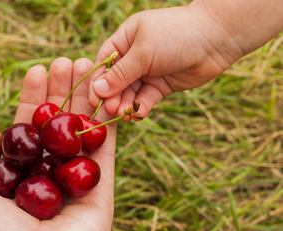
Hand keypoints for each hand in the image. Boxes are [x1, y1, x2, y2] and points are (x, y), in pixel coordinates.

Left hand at [0, 57, 116, 230]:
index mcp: (19, 175)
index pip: (30, 129)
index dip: (34, 99)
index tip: (37, 70)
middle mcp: (48, 176)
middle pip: (58, 126)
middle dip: (63, 93)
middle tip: (66, 61)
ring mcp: (75, 184)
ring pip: (83, 134)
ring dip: (87, 101)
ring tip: (87, 67)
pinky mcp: (100, 194)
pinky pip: (106, 155)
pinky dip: (106, 127)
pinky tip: (105, 97)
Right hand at [88, 3, 245, 120]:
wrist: (216, 39)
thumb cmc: (176, 35)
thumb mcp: (143, 52)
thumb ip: (120, 73)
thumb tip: (98, 90)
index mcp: (125, 39)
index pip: (104, 63)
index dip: (97, 81)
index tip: (94, 99)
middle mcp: (134, 56)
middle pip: (115, 81)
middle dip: (112, 96)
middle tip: (111, 110)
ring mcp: (148, 71)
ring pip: (129, 92)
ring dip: (125, 104)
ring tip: (124, 114)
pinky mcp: (161, 85)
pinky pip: (145, 98)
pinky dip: (141, 107)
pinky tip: (138, 115)